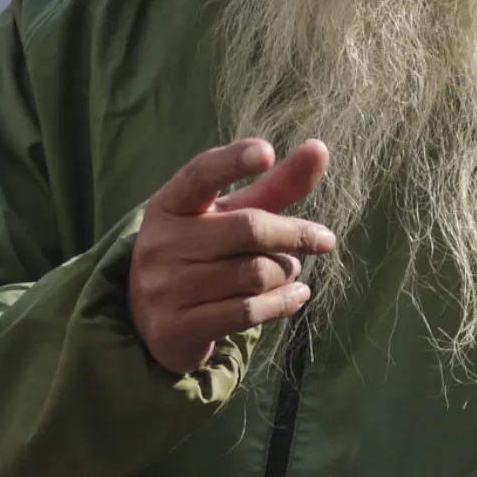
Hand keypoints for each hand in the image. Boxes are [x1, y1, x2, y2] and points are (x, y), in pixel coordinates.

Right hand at [127, 138, 335, 374]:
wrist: (154, 319)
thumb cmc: (204, 251)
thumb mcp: (231, 216)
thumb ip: (275, 186)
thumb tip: (320, 148)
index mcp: (169, 205)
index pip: (199, 175)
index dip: (232, 161)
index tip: (267, 152)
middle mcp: (161, 243)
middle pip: (248, 229)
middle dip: (294, 234)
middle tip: (322, 239)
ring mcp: (164, 288)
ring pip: (254, 274)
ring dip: (286, 272)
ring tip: (290, 270)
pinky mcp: (176, 328)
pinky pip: (248, 312)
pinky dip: (283, 302)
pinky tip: (297, 294)